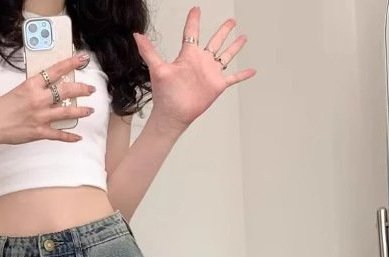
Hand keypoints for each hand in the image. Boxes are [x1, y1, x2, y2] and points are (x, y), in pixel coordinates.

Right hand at [0, 51, 95, 148]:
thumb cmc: (3, 107)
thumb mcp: (19, 90)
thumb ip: (35, 88)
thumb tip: (49, 86)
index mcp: (32, 84)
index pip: (55, 71)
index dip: (71, 63)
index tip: (82, 59)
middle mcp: (38, 99)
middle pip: (65, 91)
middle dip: (81, 89)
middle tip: (90, 89)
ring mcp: (40, 116)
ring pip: (66, 112)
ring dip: (80, 111)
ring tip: (90, 110)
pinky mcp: (38, 132)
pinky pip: (58, 134)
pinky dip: (69, 137)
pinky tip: (78, 137)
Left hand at [134, 6, 254, 135]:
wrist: (173, 114)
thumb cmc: (164, 94)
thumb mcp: (157, 69)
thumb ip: (148, 51)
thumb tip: (136, 35)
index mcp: (189, 55)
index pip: (192, 32)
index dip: (194, 20)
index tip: (196, 8)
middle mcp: (201, 61)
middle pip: (215, 41)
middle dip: (223, 31)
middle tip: (230, 21)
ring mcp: (210, 73)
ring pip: (226, 55)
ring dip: (235, 47)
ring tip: (242, 37)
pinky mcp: (217, 85)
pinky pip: (233, 78)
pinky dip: (243, 75)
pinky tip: (252, 70)